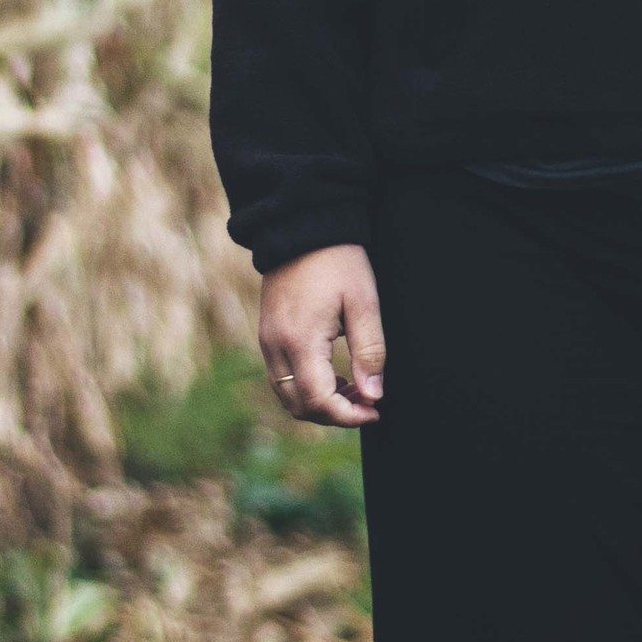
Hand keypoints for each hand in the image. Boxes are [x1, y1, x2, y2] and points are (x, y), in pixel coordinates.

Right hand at [258, 243, 385, 427]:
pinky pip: (281, 378)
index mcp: (300, 340)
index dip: (348, 415)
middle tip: (368, 403)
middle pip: (298, 406)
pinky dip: (306, 388)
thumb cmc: (339, 261)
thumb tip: (374, 395)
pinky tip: (333, 376)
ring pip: (287, 396)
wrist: (302, 226)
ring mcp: (266, 341)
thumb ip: (369, 352)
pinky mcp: (267, 334)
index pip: (318, 401)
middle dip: (334, 414)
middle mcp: (275, 346)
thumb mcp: (364, 303)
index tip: (375, 410)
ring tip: (355, 390)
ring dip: (319, 403)